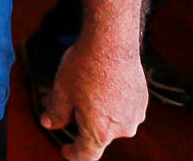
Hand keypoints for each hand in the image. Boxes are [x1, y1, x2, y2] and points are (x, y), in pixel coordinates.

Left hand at [42, 38, 147, 160]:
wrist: (112, 43)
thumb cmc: (85, 67)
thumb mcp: (62, 91)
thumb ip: (56, 112)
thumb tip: (49, 123)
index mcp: (99, 132)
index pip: (86, 155)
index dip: (72, 154)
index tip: (65, 150)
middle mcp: (122, 129)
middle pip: (99, 135)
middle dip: (84, 124)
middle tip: (72, 101)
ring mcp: (135, 115)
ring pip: (112, 121)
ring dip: (100, 112)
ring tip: (88, 86)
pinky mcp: (143, 101)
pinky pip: (124, 109)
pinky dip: (112, 103)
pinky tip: (103, 83)